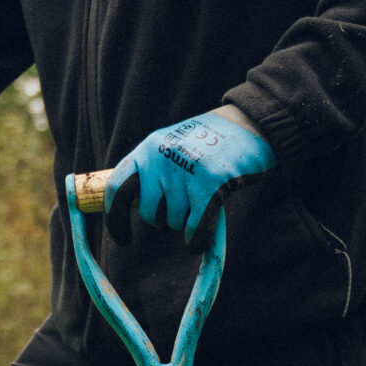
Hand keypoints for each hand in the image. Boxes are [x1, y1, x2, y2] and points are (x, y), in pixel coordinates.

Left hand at [115, 106, 273, 239]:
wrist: (251, 124)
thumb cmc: (210, 143)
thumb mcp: (172, 146)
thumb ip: (152, 171)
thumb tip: (131, 208)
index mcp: (149, 148)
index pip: (117, 188)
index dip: (115, 218)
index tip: (122, 239)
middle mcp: (162, 157)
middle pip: (148, 213)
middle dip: (163, 221)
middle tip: (179, 213)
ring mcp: (186, 169)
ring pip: (175, 222)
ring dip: (187, 224)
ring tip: (202, 203)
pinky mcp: (211, 183)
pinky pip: (195, 229)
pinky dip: (196, 241)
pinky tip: (199, 241)